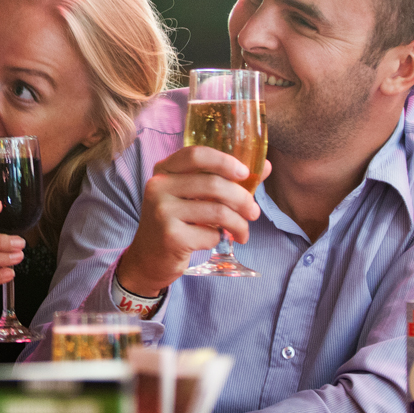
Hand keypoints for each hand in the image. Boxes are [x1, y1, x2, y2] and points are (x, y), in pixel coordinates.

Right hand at [114, 145, 266, 297]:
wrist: (148, 258)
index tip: (244, 173)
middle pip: (213, 184)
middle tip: (254, 212)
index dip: (224, 161)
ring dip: (239, 223)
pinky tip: (216, 240)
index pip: (196, 155)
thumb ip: (223, 179)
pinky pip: (211, 234)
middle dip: (242, 199)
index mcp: (164, 170)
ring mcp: (162, 211)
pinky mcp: (170, 236)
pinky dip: (220, 238)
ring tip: (243, 231)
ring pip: (217, 211)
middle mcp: (159, 187)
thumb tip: (264, 166)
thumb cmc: (177, 221)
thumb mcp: (191, 195)